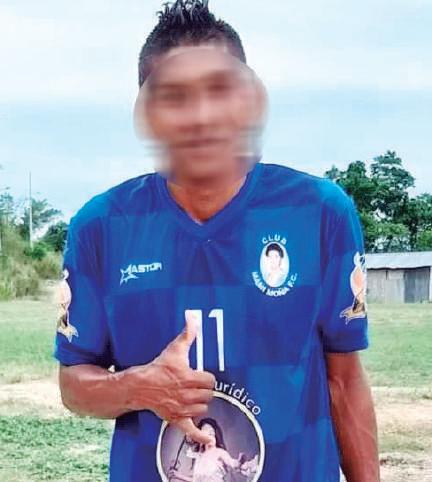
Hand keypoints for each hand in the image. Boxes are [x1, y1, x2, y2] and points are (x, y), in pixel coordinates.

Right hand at [124, 311, 214, 443]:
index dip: (207, 377)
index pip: (211, 380)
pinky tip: (209, 440)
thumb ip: (188, 333)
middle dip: (204, 390)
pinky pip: (192, 431)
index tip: (201, 375)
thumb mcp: (174, 348)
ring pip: (203, 409)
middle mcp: (187, 395)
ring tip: (193, 397)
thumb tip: (193, 316)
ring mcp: (182, 408)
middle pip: (209, 395)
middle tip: (196, 386)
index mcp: (189, 377)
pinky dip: (201, 437)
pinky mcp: (176, 419)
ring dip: (201, 404)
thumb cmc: (158, 367)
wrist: (139, 385)